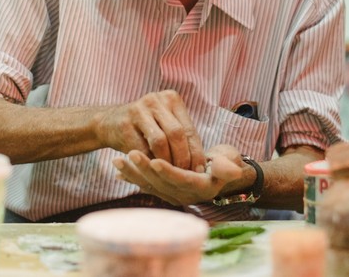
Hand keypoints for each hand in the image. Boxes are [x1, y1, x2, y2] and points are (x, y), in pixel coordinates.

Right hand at [94, 90, 204, 170]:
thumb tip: (202, 165)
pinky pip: (141, 149)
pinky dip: (149, 163)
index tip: (200, 170)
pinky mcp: (124, 124)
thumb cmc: (144, 129)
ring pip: (160, 141)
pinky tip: (152, 172)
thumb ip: (181, 138)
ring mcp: (139, 110)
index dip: (196, 152)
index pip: (189, 129)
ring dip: (166, 162)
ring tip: (169, 175)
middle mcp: (156, 100)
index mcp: (171, 99)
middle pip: (177, 133)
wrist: (108, 123)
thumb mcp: (164, 125)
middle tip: (185, 175)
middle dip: (182, 158)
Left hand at [112, 145, 244, 205]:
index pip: (182, 180)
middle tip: (130, 153)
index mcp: (201, 188)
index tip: (155, 161)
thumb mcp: (232, 161)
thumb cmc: (229, 162)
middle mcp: (186, 195)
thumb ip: (229, 166)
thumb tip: (230, 169)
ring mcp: (174, 195)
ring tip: (117, 160)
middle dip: (144, 168)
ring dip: (133, 173)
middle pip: (161, 183)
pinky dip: (133, 178)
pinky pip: (147, 186)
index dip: (169, 171)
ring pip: (150, 185)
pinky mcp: (166, 191)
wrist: (222, 171)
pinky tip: (118, 173)